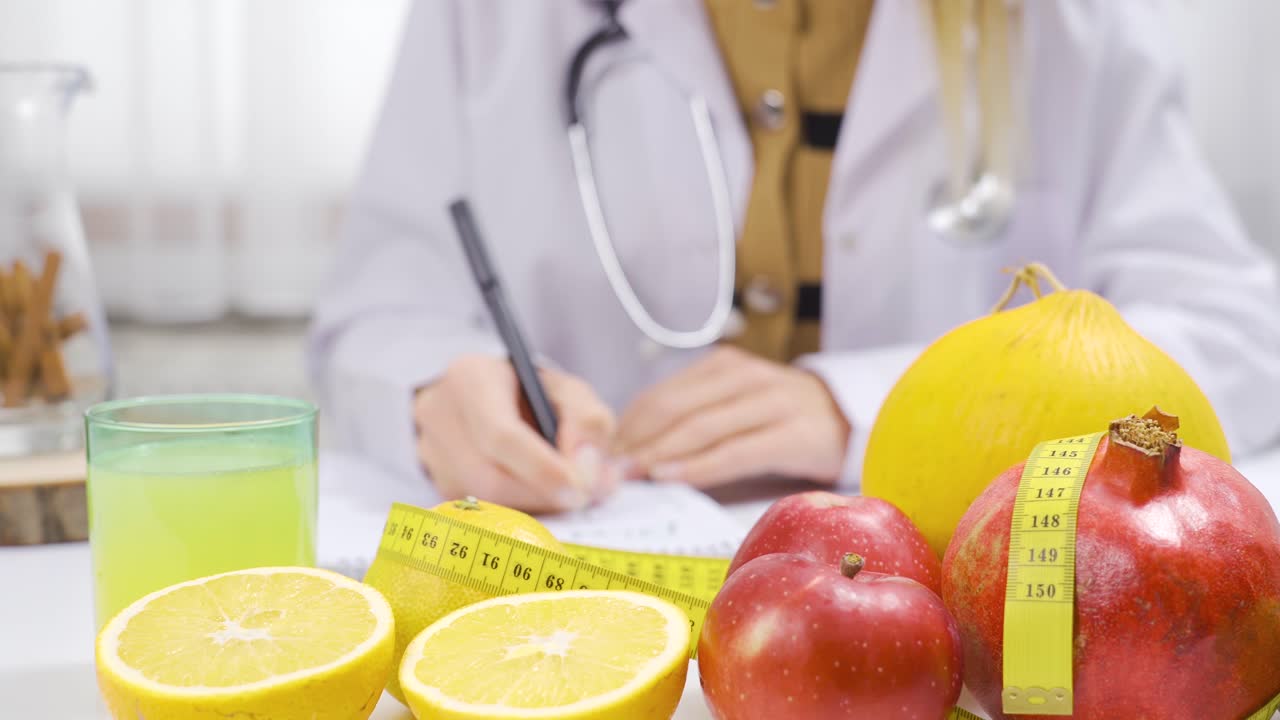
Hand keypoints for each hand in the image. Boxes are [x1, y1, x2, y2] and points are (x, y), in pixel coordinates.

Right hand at [414, 354, 620, 512]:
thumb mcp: (568, 391)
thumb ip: (588, 423)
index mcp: (471, 378)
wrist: (487, 396)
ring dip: (533, 507)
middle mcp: (438, 414)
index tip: (579, 490)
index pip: (500, 435)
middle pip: (490, 478)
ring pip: (484, 503)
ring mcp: (431, 453)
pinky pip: (479, 514)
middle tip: (581, 498)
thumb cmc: (531, 393)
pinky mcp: (437, 484)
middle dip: (542, 495)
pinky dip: (517, 513)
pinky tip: (538, 496)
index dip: (541, 469)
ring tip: (564, 494)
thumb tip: (588, 473)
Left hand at [614, 346, 850, 487]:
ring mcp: (772, 402)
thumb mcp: (735, 405)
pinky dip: (699, 466)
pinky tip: (673, 478)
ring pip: (701, 427)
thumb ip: (692, 418)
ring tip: (632, 476)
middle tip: (608, 469)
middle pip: (676, 408)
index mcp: (724, 366)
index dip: (628, 425)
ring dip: (660, 453)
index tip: (602, 453)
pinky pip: (736, 451)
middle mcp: (746, 377)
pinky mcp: (794, 434)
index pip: (663, 394)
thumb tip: (631, 452)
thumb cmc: (779, 420)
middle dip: (637, 441)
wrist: (851, 419)